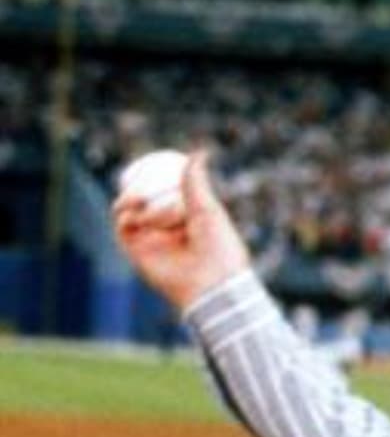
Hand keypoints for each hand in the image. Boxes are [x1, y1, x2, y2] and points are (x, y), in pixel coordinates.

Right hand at [112, 148, 250, 313]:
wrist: (212, 284)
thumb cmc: (219, 248)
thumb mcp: (208, 209)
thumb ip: (197, 182)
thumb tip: (197, 152)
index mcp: (188, 219)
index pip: (166, 191)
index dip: (157, 176)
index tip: (155, 162)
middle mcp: (168, 229)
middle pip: (145, 198)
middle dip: (139, 185)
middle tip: (137, 174)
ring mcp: (151, 241)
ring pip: (131, 209)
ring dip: (132, 198)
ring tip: (139, 197)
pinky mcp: (137, 253)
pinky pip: (123, 226)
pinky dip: (125, 214)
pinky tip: (134, 210)